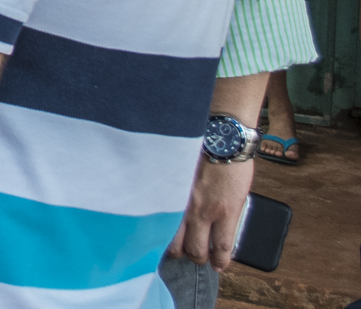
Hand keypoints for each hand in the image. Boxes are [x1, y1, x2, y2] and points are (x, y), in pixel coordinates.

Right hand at [166, 155, 254, 271]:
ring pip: (174, 239)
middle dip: (197, 257)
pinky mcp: (170, 191)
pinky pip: (163, 217)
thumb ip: (230, 214)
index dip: (219, 261)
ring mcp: (183, 202)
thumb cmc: (233, 163)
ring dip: (178, 247)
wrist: (217, 137)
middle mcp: (203, 210)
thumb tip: (221, 230)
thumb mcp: (240, 194)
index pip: (221, 247)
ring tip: (179, 246)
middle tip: (198, 255)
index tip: (218, 265)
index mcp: (226, 211)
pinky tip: (162, 229)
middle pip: (196, 249)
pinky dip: (163, 228)